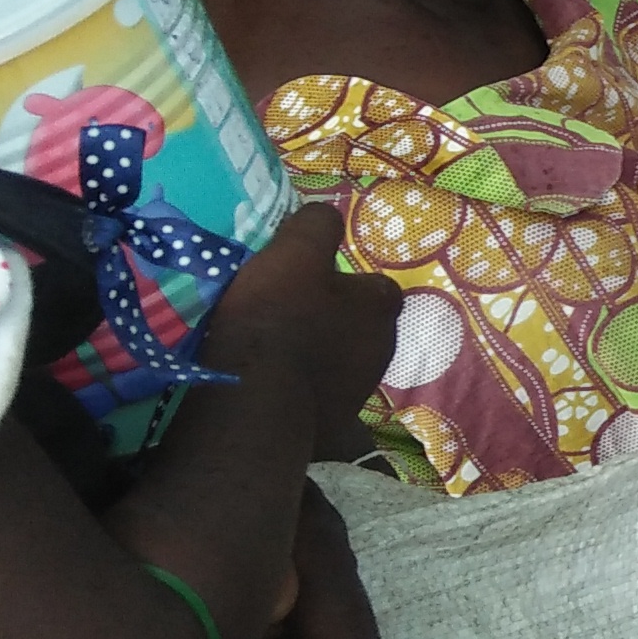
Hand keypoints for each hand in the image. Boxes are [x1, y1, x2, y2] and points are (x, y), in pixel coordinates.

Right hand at [198, 206, 399, 455]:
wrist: (255, 404)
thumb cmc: (278, 319)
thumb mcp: (294, 254)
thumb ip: (315, 227)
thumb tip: (325, 215)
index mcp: (380, 307)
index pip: (376, 286)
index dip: (345, 281)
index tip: (310, 281)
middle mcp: (382, 350)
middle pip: (360, 326)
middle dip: (332, 320)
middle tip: (287, 314)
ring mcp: (359, 391)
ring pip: (340, 362)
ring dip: (315, 354)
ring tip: (272, 348)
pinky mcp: (331, 423)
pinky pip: (317, 395)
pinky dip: (299, 386)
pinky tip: (267, 382)